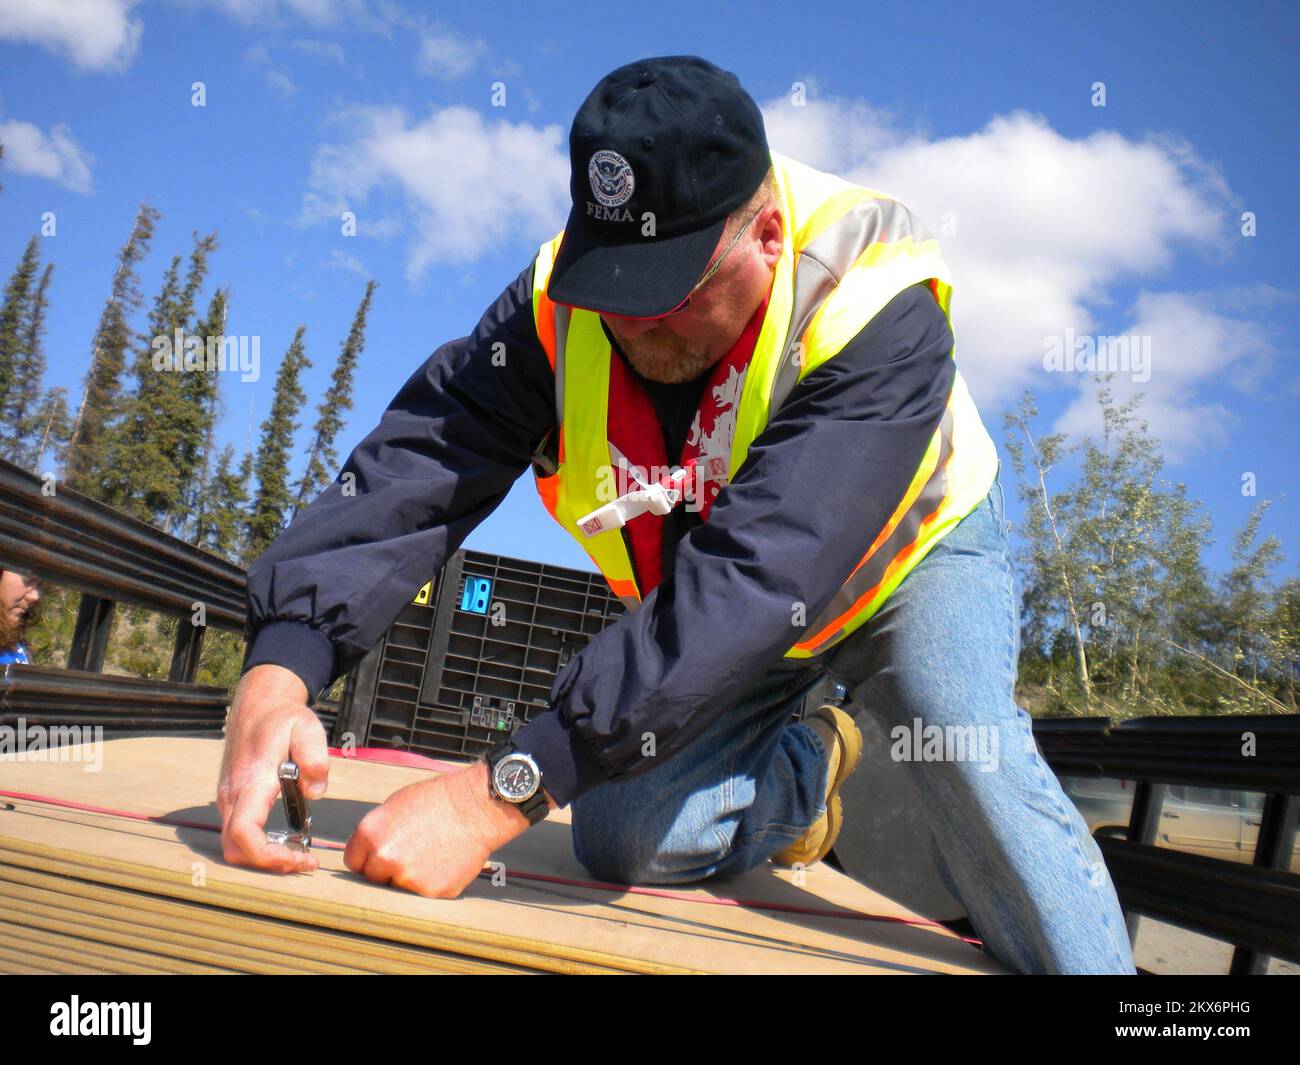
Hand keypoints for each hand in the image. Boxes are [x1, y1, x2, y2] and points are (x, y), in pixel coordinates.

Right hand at [217, 663, 328, 873]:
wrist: (257, 705)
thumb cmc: (283, 718)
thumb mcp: (307, 728)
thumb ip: (315, 759)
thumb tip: (315, 794)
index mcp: (251, 781)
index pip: (244, 832)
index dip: (268, 856)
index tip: (301, 858)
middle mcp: (231, 795)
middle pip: (235, 850)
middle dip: (268, 865)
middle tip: (305, 863)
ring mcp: (227, 799)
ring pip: (233, 846)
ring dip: (263, 858)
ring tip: (299, 855)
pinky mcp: (230, 801)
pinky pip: (236, 834)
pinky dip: (257, 846)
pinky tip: (285, 842)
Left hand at [344, 761, 541, 898]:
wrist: (476, 807)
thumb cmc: (437, 800)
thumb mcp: (395, 805)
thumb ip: (376, 833)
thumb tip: (367, 854)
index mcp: (369, 834)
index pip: (354, 863)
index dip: (368, 859)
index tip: (382, 856)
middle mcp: (384, 858)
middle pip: (374, 880)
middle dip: (388, 871)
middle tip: (412, 854)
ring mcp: (407, 878)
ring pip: (399, 889)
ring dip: (410, 879)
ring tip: (431, 856)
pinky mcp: (431, 892)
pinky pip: (423, 895)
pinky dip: (433, 883)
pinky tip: (444, 862)